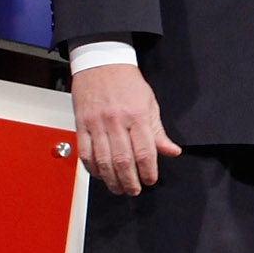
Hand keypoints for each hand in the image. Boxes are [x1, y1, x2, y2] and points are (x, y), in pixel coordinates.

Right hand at [73, 63, 180, 195]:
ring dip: (111, 180)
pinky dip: (92, 169)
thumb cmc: (127, 81)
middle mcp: (115, 121)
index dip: (148, 171)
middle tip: (134, 190)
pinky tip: (100, 175)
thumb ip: (158, 132)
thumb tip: (172, 151)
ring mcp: (96, 124)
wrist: (101, 62)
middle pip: (122, 161)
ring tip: (118, 188)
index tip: (150, 180)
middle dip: (130, 181)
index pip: (145, 151)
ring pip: (102, 161)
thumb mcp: (149, 103)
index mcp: (136, 116)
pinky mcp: (81, 125)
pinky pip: (85, 153)